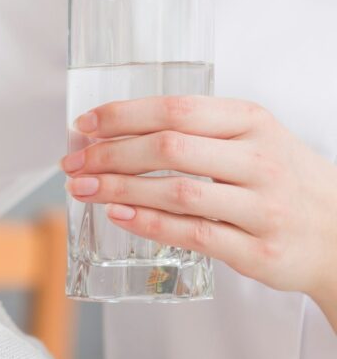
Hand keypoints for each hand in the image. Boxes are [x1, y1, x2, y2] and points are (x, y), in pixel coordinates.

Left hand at [62, 96, 336, 319]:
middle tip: (73, 163)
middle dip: (110, 154)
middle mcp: (259, 160)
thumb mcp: (253, 141)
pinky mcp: (257, 250)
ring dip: (120, 190)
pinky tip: (118, 216)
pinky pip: (192, 234)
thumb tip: (116, 133)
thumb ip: (197, 133)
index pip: (177, 109)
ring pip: (177, 192)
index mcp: (253, 123)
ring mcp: (262, 207)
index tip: (85, 125)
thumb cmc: (285, 183)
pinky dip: (149, 224)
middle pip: (170, 148)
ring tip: (84, 189)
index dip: (123, 116)